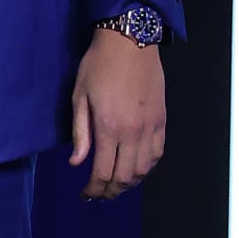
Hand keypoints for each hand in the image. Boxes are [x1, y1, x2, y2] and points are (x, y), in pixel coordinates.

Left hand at [69, 28, 165, 199]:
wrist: (129, 42)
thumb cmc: (98, 65)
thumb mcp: (79, 95)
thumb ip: (80, 132)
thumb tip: (77, 163)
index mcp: (108, 126)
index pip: (103, 171)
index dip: (94, 188)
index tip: (85, 194)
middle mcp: (132, 132)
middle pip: (125, 177)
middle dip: (111, 191)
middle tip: (100, 195)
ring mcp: (150, 128)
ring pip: (144, 169)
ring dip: (130, 183)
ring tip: (116, 185)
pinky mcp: (161, 121)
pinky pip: (157, 154)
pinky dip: (147, 167)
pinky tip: (136, 168)